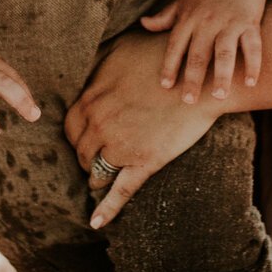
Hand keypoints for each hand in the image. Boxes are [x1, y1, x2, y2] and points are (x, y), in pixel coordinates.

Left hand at [64, 28, 223, 226]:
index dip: (76, 133)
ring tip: (99, 179)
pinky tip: (96, 223)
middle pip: (80, 150)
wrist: (201, 78)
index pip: (69, 125)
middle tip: (93, 157)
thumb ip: (95, 61)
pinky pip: (119, 192)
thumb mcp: (119, 48)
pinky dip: (106, 210)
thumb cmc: (162, 57)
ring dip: (96, 176)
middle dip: (85, 155)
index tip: (83, 136)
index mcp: (92, 99)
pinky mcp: (144, 162)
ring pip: (96, 171)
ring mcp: (121, 146)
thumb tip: (76, 64)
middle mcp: (100, 125)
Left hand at [139, 0, 263, 102]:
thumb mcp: (183, 0)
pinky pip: (252, 46)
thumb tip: (143, 24)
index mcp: (189, 18)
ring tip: (218, 96)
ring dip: (221, 75)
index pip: (175, 45)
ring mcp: (230, 22)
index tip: (164, 86)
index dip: (169, 66)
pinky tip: (250, 83)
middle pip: (198, 54)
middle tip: (188, 101)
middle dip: (192, 78)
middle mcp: (207, 22)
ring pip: (224, 53)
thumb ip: (165, 16)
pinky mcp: (250, 22)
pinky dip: (253, 64)